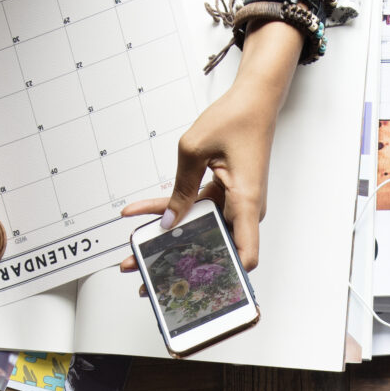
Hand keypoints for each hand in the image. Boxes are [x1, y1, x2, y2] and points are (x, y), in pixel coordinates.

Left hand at [121, 20, 298, 272]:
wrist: (254, 100)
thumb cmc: (236, 118)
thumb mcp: (195, 149)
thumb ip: (180, 188)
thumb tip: (169, 222)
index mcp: (245, 202)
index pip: (245, 255)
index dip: (226, 277)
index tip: (198, 290)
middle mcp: (244, 210)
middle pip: (212, 246)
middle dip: (177, 262)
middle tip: (145, 276)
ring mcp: (235, 204)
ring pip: (199, 229)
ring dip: (168, 238)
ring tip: (135, 250)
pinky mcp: (227, 196)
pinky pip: (198, 209)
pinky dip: (172, 212)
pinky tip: (141, 214)